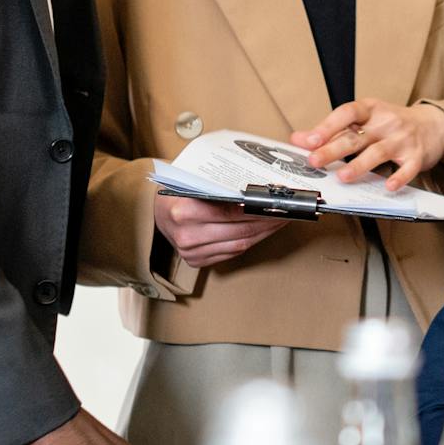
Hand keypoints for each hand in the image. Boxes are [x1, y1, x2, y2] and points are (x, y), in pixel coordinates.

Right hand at [154, 194, 286, 268]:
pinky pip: (232, 253)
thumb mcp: (194, 182)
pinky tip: (262, 231)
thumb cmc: (179, 192)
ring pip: (240, 245)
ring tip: (279, 221)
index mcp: (184, 211)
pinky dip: (250, 242)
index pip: (231, 212)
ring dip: (263, 233)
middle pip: (240, 231)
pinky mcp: (196, 262)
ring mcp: (191, 252)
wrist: (157, 212)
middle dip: (267, 222)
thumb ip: (220, 188)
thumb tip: (258, 191)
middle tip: (286, 212)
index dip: (258, 209)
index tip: (277, 203)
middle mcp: (187, 235)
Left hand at [295, 98, 443, 189]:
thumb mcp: (363, 120)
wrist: (434, 124)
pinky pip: (408, 168)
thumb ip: (332, 130)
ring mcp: (402, 139)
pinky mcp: (417, 155)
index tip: (309, 140)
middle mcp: (386, 122)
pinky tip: (388, 186)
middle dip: (333, 149)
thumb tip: (298, 139)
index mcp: (371, 109)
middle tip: (314, 161)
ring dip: (360, 165)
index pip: (346, 113)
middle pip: (356, 137)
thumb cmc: (392, 123)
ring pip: (378, 152)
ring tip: (343, 177)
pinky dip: (399, 177)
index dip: (327, 126)